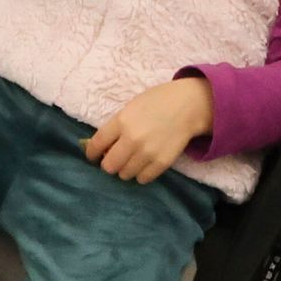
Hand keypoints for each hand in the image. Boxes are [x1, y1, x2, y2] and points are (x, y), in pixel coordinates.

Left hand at [83, 76, 215, 185]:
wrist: (188, 105)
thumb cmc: (157, 102)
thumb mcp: (131, 107)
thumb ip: (116, 126)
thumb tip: (102, 148)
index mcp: (121, 122)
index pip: (96, 145)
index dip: (91, 154)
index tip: (94, 156)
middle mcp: (132, 139)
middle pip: (108, 166)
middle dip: (109, 164)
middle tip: (115, 159)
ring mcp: (147, 153)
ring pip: (124, 175)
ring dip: (126, 169)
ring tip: (133, 160)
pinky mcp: (161, 163)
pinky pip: (143, 179)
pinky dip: (141, 174)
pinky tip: (144, 164)